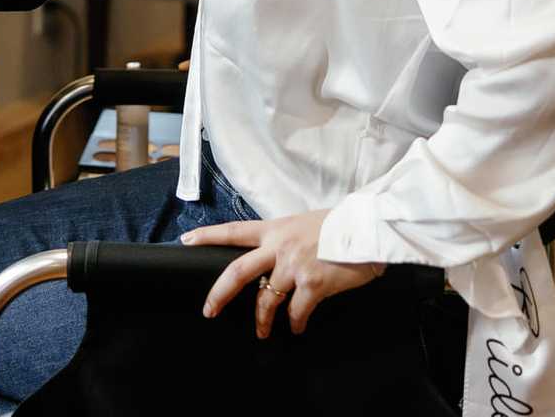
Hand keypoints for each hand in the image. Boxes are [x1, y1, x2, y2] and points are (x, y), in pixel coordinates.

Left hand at [181, 210, 382, 337]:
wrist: (367, 228)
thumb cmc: (339, 224)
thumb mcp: (303, 223)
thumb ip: (285, 239)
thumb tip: (275, 257)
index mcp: (276, 229)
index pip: (234, 231)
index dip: (208, 235)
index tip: (187, 240)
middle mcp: (279, 247)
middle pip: (238, 272)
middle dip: (219, 294)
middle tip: (209, 311)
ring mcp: (294, 267)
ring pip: (266, 300)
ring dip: (262, 320)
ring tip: (263, 331)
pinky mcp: (312, 285)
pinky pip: (296, 312)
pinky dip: (296, 323)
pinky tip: (298, 326)